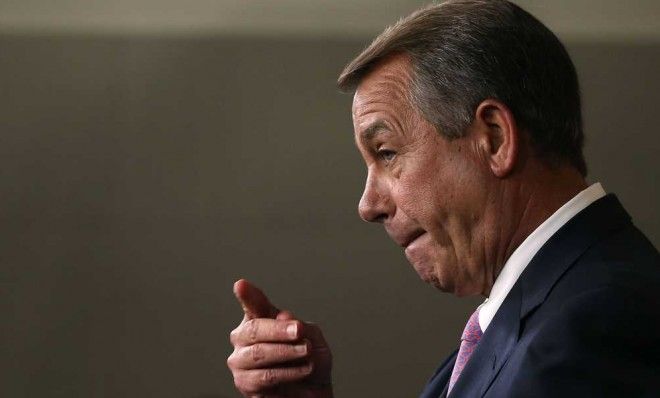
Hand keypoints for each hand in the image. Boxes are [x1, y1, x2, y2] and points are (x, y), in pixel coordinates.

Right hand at [227, 279, 332, 397]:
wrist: (314, 390)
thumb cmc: (310, 360)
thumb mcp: (313, 337)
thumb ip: (299, 325)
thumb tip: (283, 316)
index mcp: (259, 319)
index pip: (252, 304)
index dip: (247, 295)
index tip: (241, 285)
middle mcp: (244, 337)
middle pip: (254, 329)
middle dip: (279, 330)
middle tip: (298, 331)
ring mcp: (241, 360)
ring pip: (259, 353)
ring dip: (286, 352)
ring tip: (306, 352)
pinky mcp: (245, 383)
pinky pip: (265, 376)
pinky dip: (288, 372)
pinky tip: (302, 369)